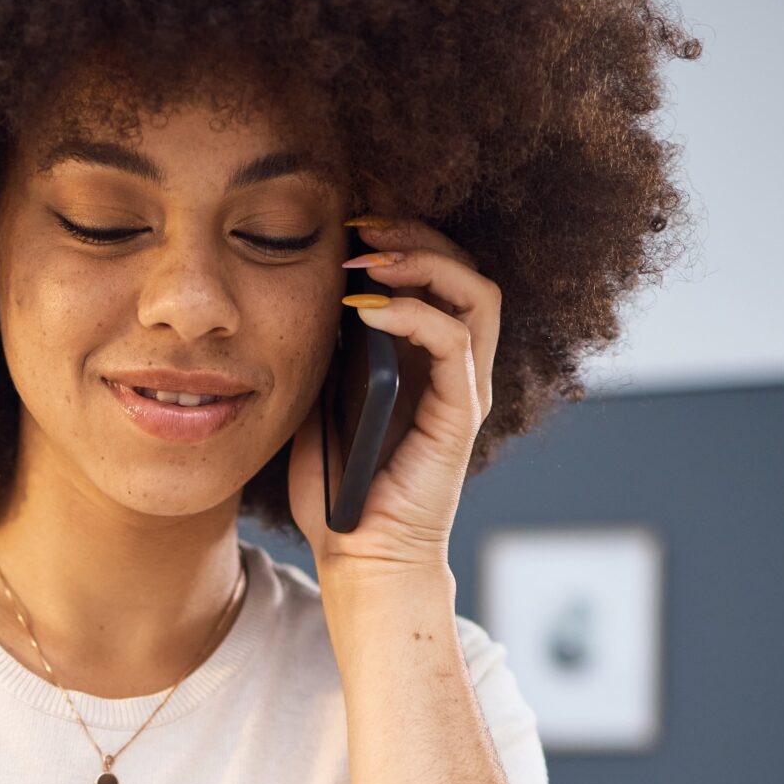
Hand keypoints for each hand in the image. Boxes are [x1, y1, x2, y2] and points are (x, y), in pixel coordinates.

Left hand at [285, 215, 498, 584]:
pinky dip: (413, 311)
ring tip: (366, 256)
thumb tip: (308, 293)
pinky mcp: (461, 414)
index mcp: (427, 360)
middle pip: (464, 267)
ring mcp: (465, 389)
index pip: (436, 274)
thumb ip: (327, 352)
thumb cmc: (340, 490)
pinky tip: (364, 308)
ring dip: (422, 260)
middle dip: (413, 234)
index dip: (400, 238)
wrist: (360, 559)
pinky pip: (454, 341)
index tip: (345, 224)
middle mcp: (457, 368)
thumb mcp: (320, 402)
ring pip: (476, 291)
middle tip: (358, 226)